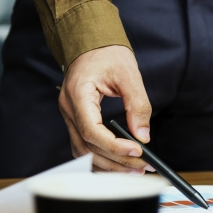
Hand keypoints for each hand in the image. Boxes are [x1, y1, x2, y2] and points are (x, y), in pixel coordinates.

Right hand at [58, 45, 153, 173]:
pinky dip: (100, 158)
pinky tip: (118, 163)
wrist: (91, 42)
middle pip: (87, 147)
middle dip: (116, 161)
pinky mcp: (76, 120)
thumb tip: (142, 135)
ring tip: (133, 170)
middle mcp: (69, 108)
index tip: (136, 152)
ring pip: (83, 151)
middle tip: (141, 168)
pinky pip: (84, 146)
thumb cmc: (107, 53)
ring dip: (108, 164)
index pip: (92, 131)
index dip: (114, 146)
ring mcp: (70, 115)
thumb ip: (137, 105)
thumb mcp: (129, 75)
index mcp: (79, 94)